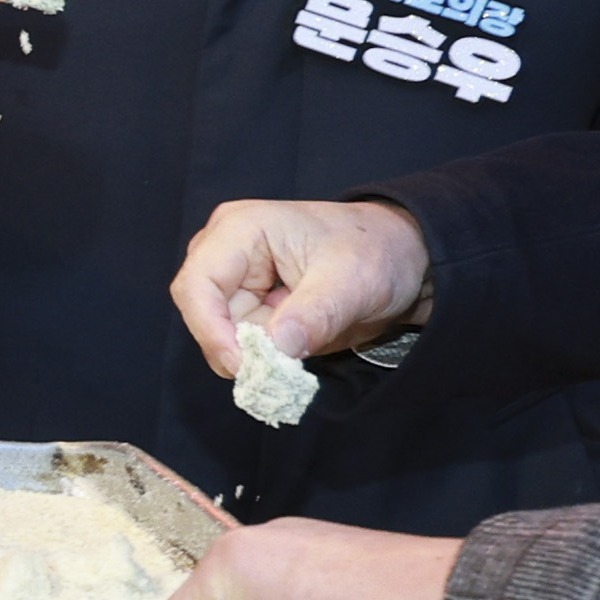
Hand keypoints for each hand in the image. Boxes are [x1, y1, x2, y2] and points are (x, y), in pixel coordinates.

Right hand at [171, 198, 433, 378]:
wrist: (401, 258)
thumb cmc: (376, 253)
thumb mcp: (352, 283)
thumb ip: (314, 316)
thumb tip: (275, 350)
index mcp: (241, 229)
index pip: (198, 284)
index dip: (210, 330)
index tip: (244, 367)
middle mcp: (226, 250)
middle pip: (202, 311)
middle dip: (234, 345)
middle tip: (275, 370)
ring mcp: (235, 276)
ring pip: (219, 331)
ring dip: (253, 352)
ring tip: (300, 349)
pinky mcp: (248, 302)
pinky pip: (240, 340)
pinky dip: (263, 355)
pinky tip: (296, 349)